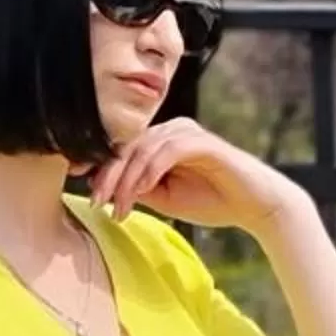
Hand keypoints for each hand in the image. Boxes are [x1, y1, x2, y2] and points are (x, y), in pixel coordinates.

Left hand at [90, 119, 305, 238]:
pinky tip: (140, 192)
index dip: (99, 164)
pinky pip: (167, 152)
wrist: (255, 206)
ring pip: (143, 150)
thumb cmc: (212, 200)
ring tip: (117, 206)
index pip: (123, 148)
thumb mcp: (164, 198)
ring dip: (126, 179)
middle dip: (108, 175)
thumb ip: (138, 188)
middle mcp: (172, 130)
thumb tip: (106, 188)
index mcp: (162, 140)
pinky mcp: (203, 142)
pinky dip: (149, 172)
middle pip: (128, 146)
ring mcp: (187, 133)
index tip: (80, 184)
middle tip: (96, 202)